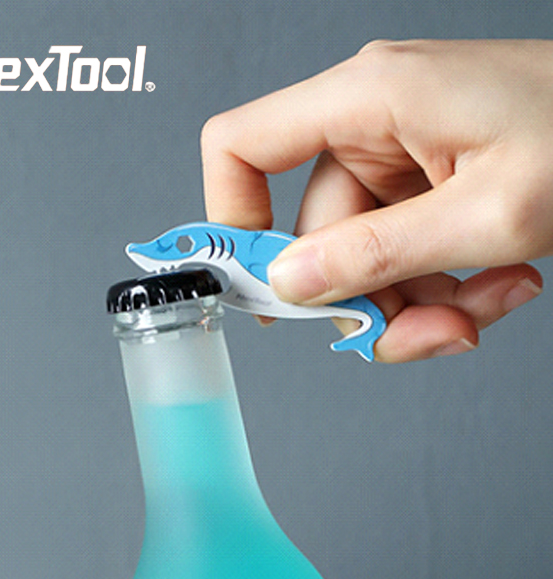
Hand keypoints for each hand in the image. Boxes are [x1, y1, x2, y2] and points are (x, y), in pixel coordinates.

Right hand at [201, 39, 550, 361]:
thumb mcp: (486, 213)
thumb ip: (375, 253)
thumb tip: (292, 283)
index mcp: (366, 99)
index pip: (241, 145)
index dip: (230, 216)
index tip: (257, 285)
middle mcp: (371, 122)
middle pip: (314, 231)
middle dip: (366, 297)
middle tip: (424, 329)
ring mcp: (399, 154)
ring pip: (362, 255)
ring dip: (415, 300)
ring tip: (481, 308)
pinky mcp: (426, 181)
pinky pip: (401, 250)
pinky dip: (441, 284)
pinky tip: (498, 285)